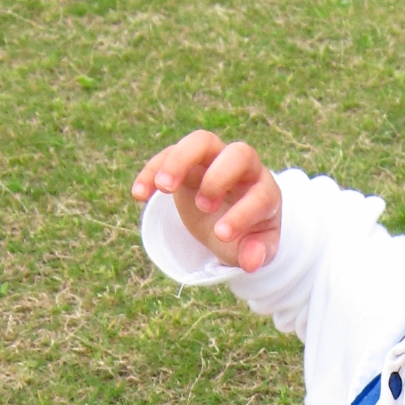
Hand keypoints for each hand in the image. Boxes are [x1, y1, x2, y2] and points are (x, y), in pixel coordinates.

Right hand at [131, 132, 281, 271]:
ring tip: (162, 188)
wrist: (229, 220)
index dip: (242, 213)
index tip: (221, 234)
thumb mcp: (255, 248)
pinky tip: (139, 194)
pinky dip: (152, 170)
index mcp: (265, 191)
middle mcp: (244, 169)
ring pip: (202, 142)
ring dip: (180, 161)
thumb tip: (250, 262)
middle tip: (203, 207)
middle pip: (238, 153)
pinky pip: (169, 154)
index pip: (260, 194)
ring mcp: (215, 160)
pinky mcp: (188, 161)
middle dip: (218, 179)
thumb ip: (256, 254)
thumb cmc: (246, 234)